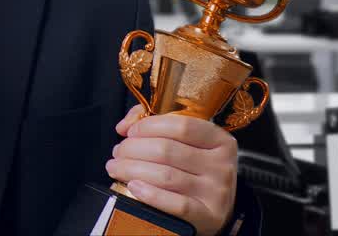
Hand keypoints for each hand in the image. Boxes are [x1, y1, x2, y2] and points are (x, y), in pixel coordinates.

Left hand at [107, 105, 236, 235]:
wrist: (213, 209)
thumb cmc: (192, 170)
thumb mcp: (185, 142)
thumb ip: (154, 123)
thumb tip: (124, 125)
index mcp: (219, 140)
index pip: (181, 126)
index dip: (149, 126)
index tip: (129, 133)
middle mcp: (221, 164)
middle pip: (167, 150)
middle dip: (133, 149)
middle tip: (118, 153)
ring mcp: (217, 191)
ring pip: (166, 176)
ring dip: (132, 169)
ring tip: (116, 168)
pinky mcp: (209, 215)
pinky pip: (176, 204)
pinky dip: (150, 195)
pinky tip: (133, 187)